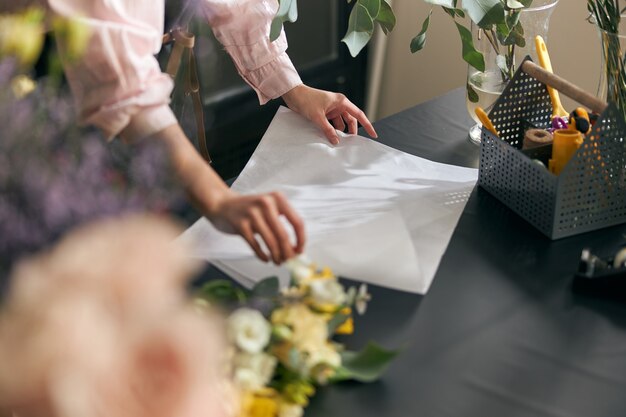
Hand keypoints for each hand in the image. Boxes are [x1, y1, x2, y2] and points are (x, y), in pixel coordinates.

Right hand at [145, 124, 305, 264]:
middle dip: (288, 253)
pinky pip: (256, 245)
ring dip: (276, 256)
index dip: (301, 240)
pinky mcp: (240, 225)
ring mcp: (252, 214)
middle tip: (289, 262)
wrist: (221, 204)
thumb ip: (281, 224)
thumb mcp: (268, 209)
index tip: (300, 251)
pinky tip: (266, 259)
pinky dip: (263, 255)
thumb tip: (295, 249)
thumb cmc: (249, 210)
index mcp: (277, 199)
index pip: (297, 222)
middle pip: (283, 235)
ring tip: (278, 262)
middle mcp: (266, 204)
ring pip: (271, 242)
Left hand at [282, 84, 377, 144]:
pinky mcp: (325, 113)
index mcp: (341, 102)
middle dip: (351, 132)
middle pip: (350, 121)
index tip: (373, 134)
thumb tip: (336, 141)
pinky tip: (329, 137)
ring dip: (339, 132)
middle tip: (350, 143)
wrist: (294, 95)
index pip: (359, 115)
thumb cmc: (306, 99)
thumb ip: (328, 130)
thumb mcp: (318, 117)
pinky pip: (332, 124)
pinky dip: (331, 130)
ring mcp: (331, 109)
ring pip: (340, 124)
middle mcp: (338, 105)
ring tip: (336, 141)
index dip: (367, 125)